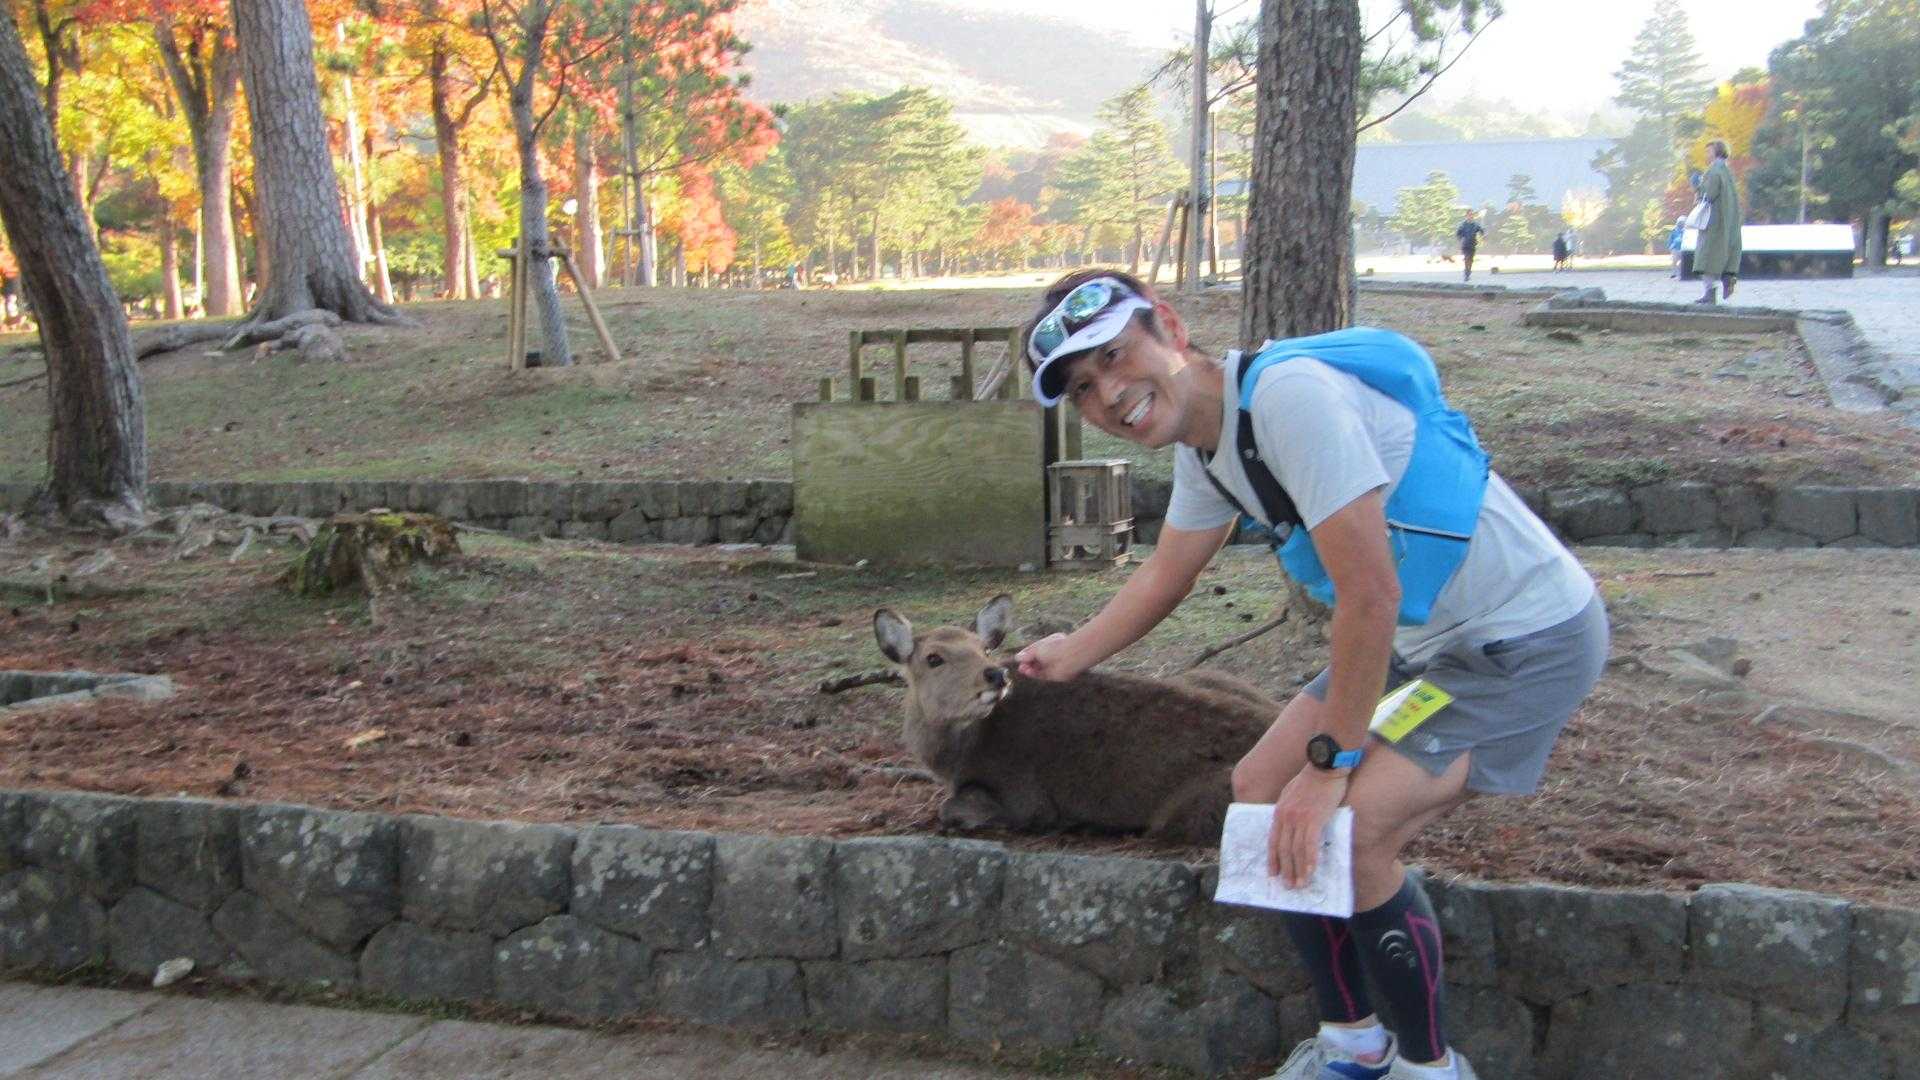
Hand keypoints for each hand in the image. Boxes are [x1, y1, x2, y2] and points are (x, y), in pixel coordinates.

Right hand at [1014, 633, 1081, 681]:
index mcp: (1052, 642)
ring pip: (1039, 668)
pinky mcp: (1055, 675)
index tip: (1018, 657)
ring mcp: (1055, 664)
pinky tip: (1028, 672)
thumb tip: (1017, 658)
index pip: (1036, 648)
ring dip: (1030, 669)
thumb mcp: (1037, 650)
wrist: (1070, 658)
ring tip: (1022, 669)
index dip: (1027, 653)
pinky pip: (1042, 674)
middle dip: (1027, 662)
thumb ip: (1027, 655)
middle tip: (1020, 665)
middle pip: (1037, 659)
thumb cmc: (1055, 649)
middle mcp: (1054, 653)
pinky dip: (1034, 674)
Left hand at [1269, 767, 1349, 887]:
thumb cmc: (1312, 780)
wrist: (1324, 766)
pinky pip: (1310, 844)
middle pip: (1283, 849)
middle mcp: (1285, 816)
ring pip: (1295, 850)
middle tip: (1289, 886)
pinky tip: (1311, 871)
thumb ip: (1289, 810)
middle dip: (1285, 870)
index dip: (1273, 859)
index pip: (1273, 840)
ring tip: (1300, 885)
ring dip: (1298, 870)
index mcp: (1279, 811)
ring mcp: (1298, 818)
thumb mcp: (1291, 794)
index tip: (1273, 873)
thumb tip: (1291, 827)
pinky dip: (1310, 860)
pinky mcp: (1314, 818)